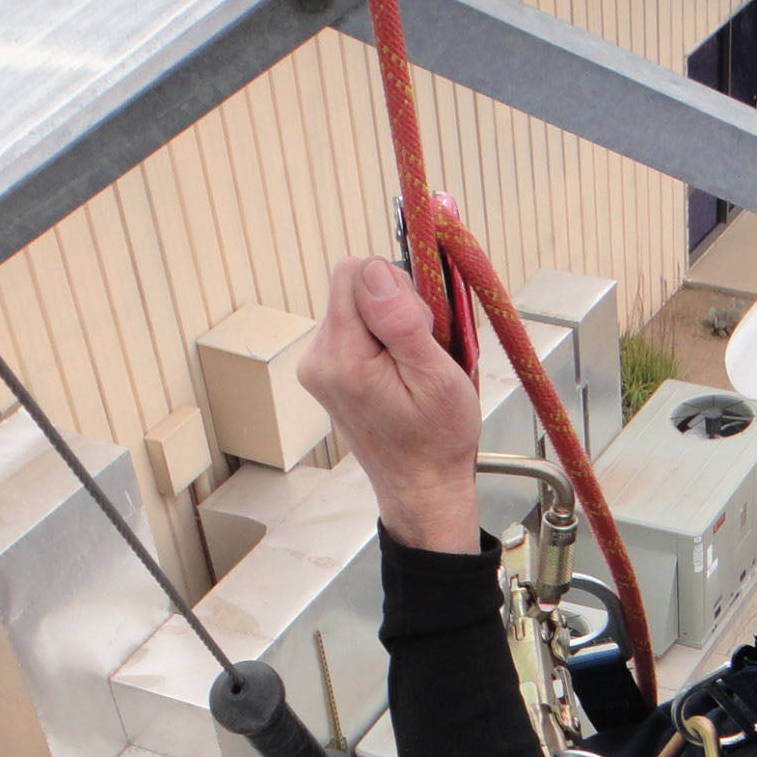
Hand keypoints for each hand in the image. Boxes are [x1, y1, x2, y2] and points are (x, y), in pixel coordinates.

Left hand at [299, 257, 482, 552]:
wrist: (423, 486)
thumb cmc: (438, 439)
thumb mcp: (434, 377)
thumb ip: (399, 321)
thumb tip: (374, 270)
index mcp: (341, 357)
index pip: (355, 271)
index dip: (397, 288)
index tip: (419, 327)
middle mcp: (318, 358)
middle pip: (354, 286)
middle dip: (394, 305)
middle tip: (420, 351)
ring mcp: (319, 366)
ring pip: (357, 305)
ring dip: (390, 323)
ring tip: (412, 366)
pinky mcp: (328, 371)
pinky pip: (356, 327)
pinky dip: (382, 338)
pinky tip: (399, 371)